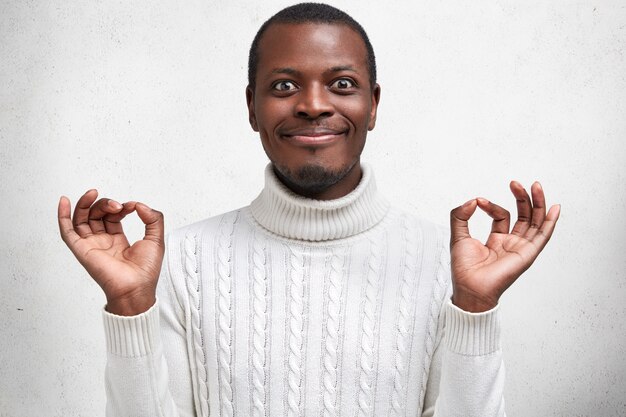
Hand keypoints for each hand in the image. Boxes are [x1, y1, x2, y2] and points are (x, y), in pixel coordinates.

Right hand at [57, 189, 164, 315]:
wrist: (136, 287)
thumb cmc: (146, 270)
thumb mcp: (156, 239)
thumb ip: (152, 218)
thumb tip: (139, 204)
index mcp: (118, 240)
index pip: (113, 216)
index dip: (121, 207)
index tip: (133, 207)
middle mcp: (103, 242)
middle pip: (96, 215)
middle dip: (105, 204)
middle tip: (117, 205)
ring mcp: (91, 245)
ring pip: (81, 219)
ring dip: (86, 203)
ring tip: (94, 193)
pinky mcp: (82, 250)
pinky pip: (67, 232)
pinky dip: (63, 216)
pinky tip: (64, 201)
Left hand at [449, 181, 559, 311]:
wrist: (469, 286)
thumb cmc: (463, 268)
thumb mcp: (458, 235)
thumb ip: (460, 216)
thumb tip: (472, 200)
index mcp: (496, 240)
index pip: (501, 215)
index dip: (491, 205)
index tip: (478, 202)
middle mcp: (511, 243)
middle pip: (524, 215)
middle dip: (521, 197)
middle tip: (515, 183)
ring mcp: (520, 248)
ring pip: (535, 222)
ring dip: (537, 203)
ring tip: (534, 185)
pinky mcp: (527, 254)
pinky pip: (542, 236)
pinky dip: (550, 222)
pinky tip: (554, 208)